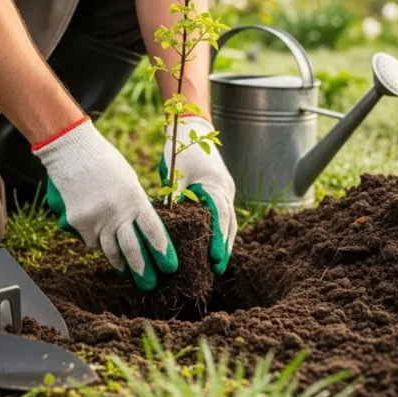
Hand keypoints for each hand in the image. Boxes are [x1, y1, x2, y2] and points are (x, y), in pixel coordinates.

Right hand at [33, 117, 177, 291]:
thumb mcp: (129, 181)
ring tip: (127, 272)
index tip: (170, 267)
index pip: (153, 232)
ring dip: (120, 264)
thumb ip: (136, 205)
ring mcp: (95, 219)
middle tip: (150, 284)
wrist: (71, 151)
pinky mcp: (77, 223)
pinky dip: (98, 243)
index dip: (163, 252)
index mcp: (134, 199)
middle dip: (143, 270)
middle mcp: (116, 212)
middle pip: (132, 250)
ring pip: (110, 251)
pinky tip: (101, 242)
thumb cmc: (105, 163)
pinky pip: (91, 241)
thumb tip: (142, 229)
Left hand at [160, 116, 236, 274]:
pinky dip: (221, 230)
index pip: (220, 217)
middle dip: (224, 246)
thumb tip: (167, 221)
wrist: (192, 128)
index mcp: (215, 185)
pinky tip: (214, 245)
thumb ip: (174, 195)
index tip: (215, 258)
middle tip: (217, 268)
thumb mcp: (175, 172)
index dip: (218, 239)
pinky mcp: (221, 190)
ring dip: (225, 241)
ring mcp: (226, 189)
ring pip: (230, 220)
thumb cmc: (181, 149)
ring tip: (218, 264)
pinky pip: (225, 214)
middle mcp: (225, 189)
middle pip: (229, 223)